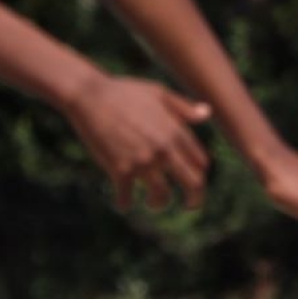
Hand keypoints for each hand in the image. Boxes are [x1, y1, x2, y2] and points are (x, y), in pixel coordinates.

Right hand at [63, 71, 212, 212]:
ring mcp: (143, 161)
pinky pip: (127, 197)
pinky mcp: (120, 170)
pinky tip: (123, 203)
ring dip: (158, 203)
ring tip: (153, 202)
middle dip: (195, 199)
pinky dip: (124, 203)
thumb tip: (207, 113)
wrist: (90, 97)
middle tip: (191, 206)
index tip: (193, 180)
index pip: (201, 163)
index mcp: (176, 132)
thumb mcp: (160, 94)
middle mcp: (164, 149)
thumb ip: (184, 108)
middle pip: (193, 183)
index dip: (200, 174)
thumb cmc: (125, 92)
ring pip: (161, 196)